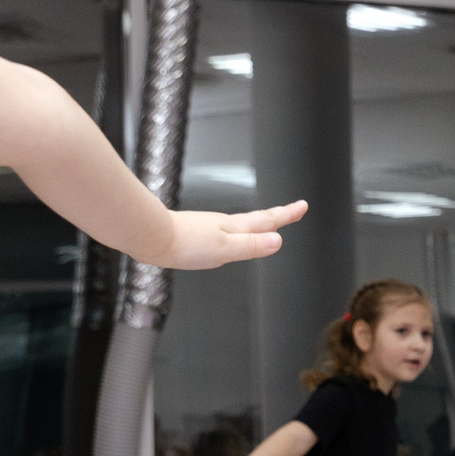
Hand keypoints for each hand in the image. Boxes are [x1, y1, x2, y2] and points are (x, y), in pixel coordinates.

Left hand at [153, 201, 306, 268]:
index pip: (267, 221)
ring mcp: (210, 227)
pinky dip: (238, 231)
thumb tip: (279, 241)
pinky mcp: (197, 234)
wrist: (152, 237)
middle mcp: (224, 225)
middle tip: (293, 211)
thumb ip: (251, 246)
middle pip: (257, 219)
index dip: (286, 215)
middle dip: (276, 216)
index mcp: (234, 228)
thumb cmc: (185, 244)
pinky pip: (226, 231)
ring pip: (242, 224)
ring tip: (267, 225)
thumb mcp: (225, 249)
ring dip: (258, 223)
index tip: (302, 206)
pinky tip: (230, 237)